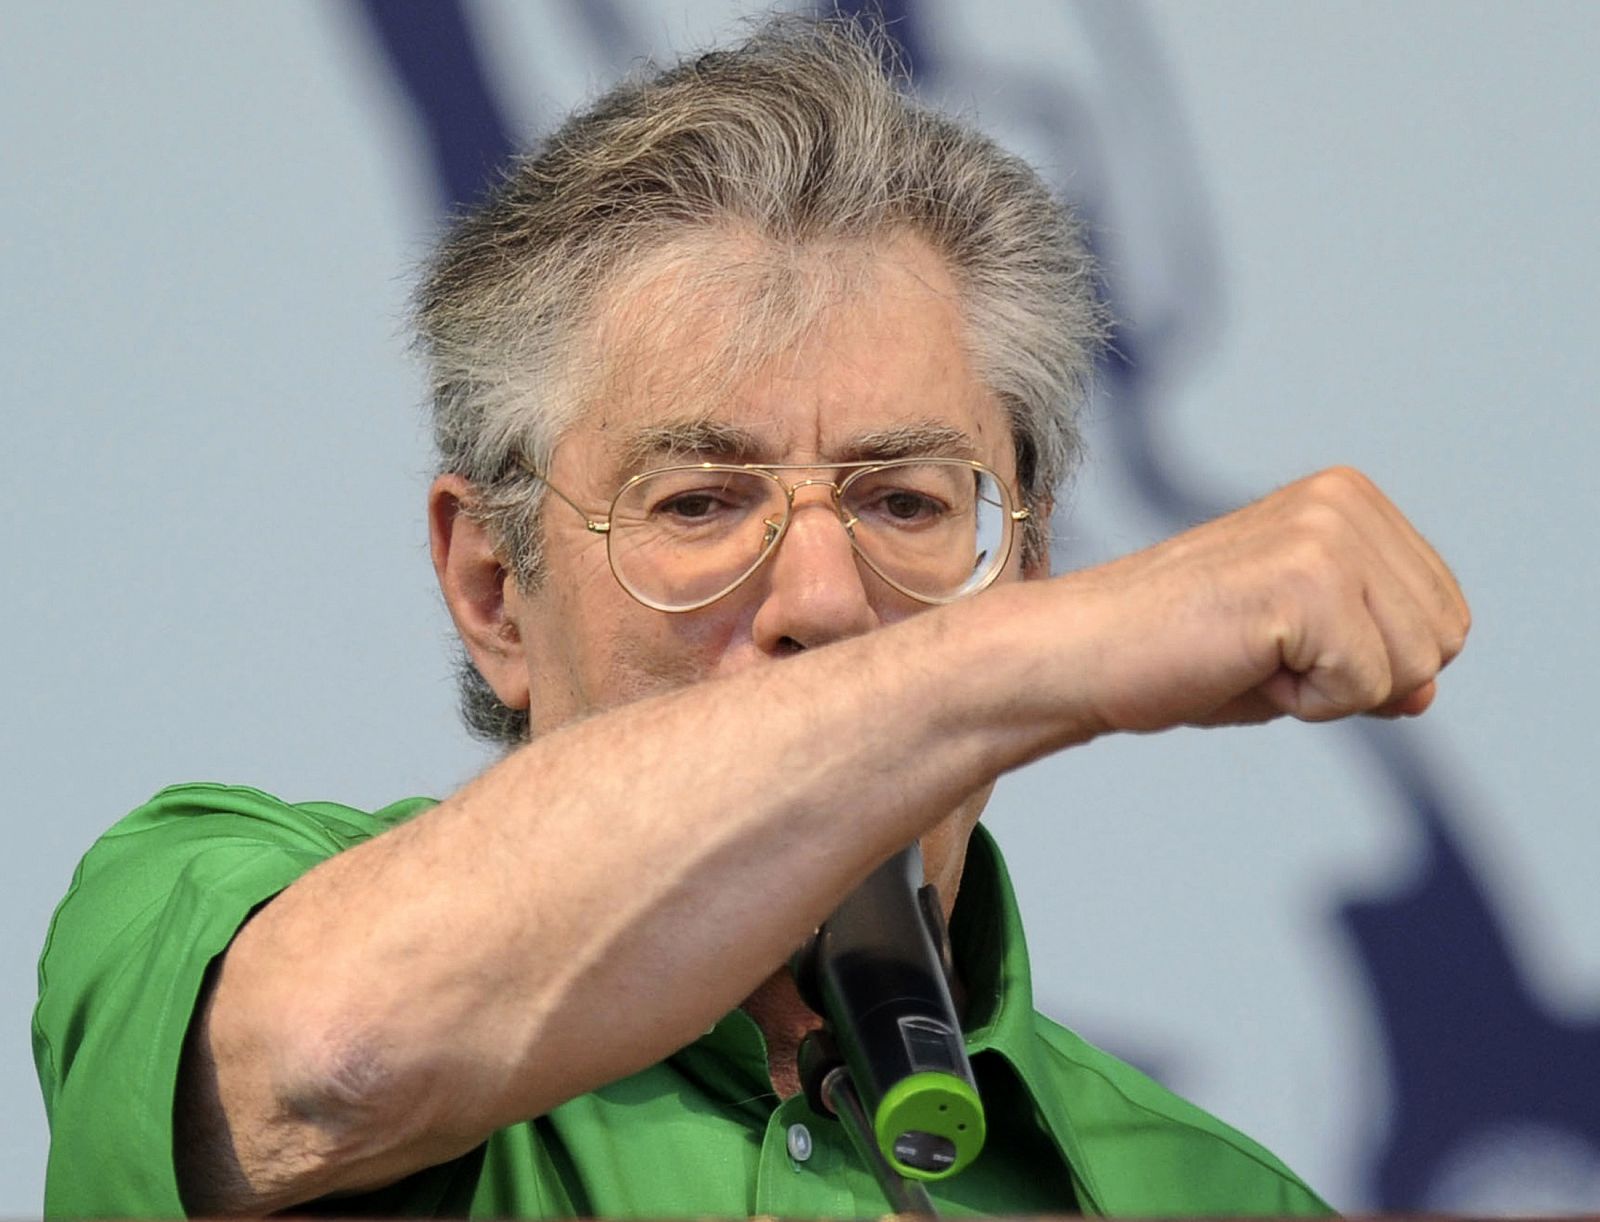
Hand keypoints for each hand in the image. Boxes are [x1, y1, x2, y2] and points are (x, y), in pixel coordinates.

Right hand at [1056, 467, 1469, 733]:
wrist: (1083, 655)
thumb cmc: (1175, 655)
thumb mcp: (1298, 656)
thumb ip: (1373, 660)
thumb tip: (1428, 690)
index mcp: (1348, 498)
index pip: (1446, 614)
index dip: (1371, 662)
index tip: (1279, 644)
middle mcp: (1344, 500)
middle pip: (1443, 640)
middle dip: (1359, 677)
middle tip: (1261, 655)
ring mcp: (1326, 534)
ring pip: (1413, 666)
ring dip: (1332, 692)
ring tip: (1249, 656)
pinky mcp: (1306, 580)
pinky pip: (1365, 686)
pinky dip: (1305, 702)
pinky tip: (1241, 664)